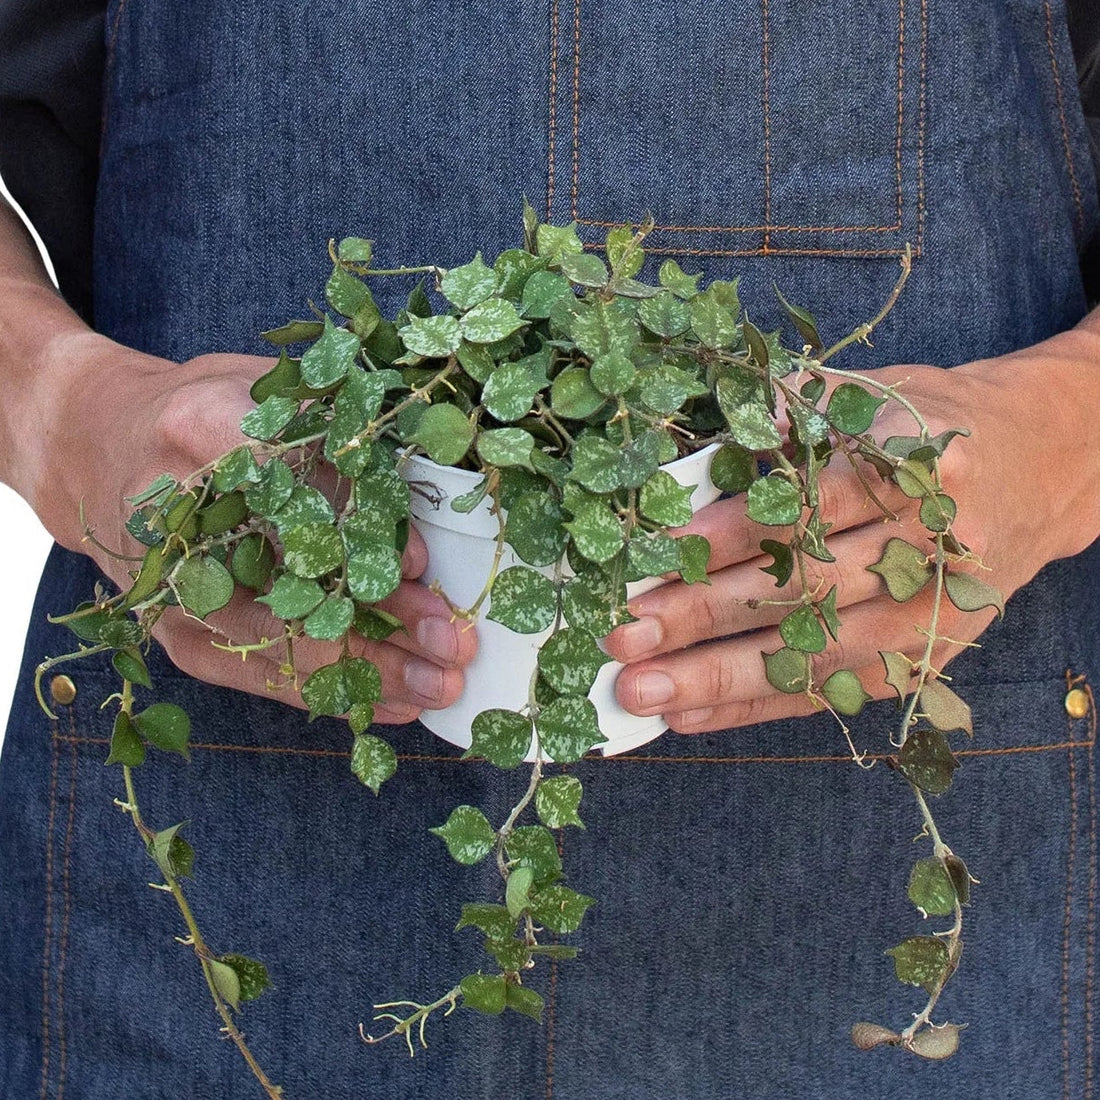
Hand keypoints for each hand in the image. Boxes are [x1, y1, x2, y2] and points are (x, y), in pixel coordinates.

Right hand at [36, 331, 475, 723]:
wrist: (95, 447)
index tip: (419, 563)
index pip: (295, 488)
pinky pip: (262, 676)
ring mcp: (173, 587)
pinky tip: (396, 703)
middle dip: (384, 621)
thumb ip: (332, 428)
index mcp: (203, 427)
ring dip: (371, 670)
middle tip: (454, 640)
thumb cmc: (200, 409)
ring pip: (283, 644)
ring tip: (442, 683)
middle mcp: (179, 516)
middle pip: (295, 583)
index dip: (360, 530)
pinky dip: (333, 692)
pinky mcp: (176, 633)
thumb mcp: (264, 386)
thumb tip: (421, 489)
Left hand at [604, 331, 1099, 733]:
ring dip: (718, 679)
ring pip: (815, 655)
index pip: (803, 509)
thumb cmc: (934, 424)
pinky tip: (693, 715)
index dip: (722, 538)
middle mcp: (932, 543)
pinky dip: (758, 707)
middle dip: (702, 617)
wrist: (1044, 466)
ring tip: (640, 694)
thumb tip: (694, 468)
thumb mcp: (872, 395)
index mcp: (915, 464)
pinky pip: (834, 692)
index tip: (650, 559)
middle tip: (621, 636)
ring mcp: (937, 612)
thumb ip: (789, 422)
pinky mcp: (932, 657)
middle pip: (803, 590)